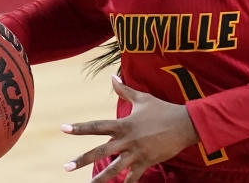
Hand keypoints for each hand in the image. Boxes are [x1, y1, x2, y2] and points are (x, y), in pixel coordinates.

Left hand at [62, 75, 199, 181]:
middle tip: (66, 167)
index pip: (96, 126)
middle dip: (82, 160)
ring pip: (114, 168)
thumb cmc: (163, 109)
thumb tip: (112, 77)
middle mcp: (127, 140)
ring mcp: (136, 153)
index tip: (64, 128)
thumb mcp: (143, 98)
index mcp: (123, 124)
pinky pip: (133, 176)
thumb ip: (124, 90)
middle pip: (100, 151)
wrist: (184, 124)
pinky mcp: (146, 162)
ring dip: (100, 179)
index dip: (79, 128)